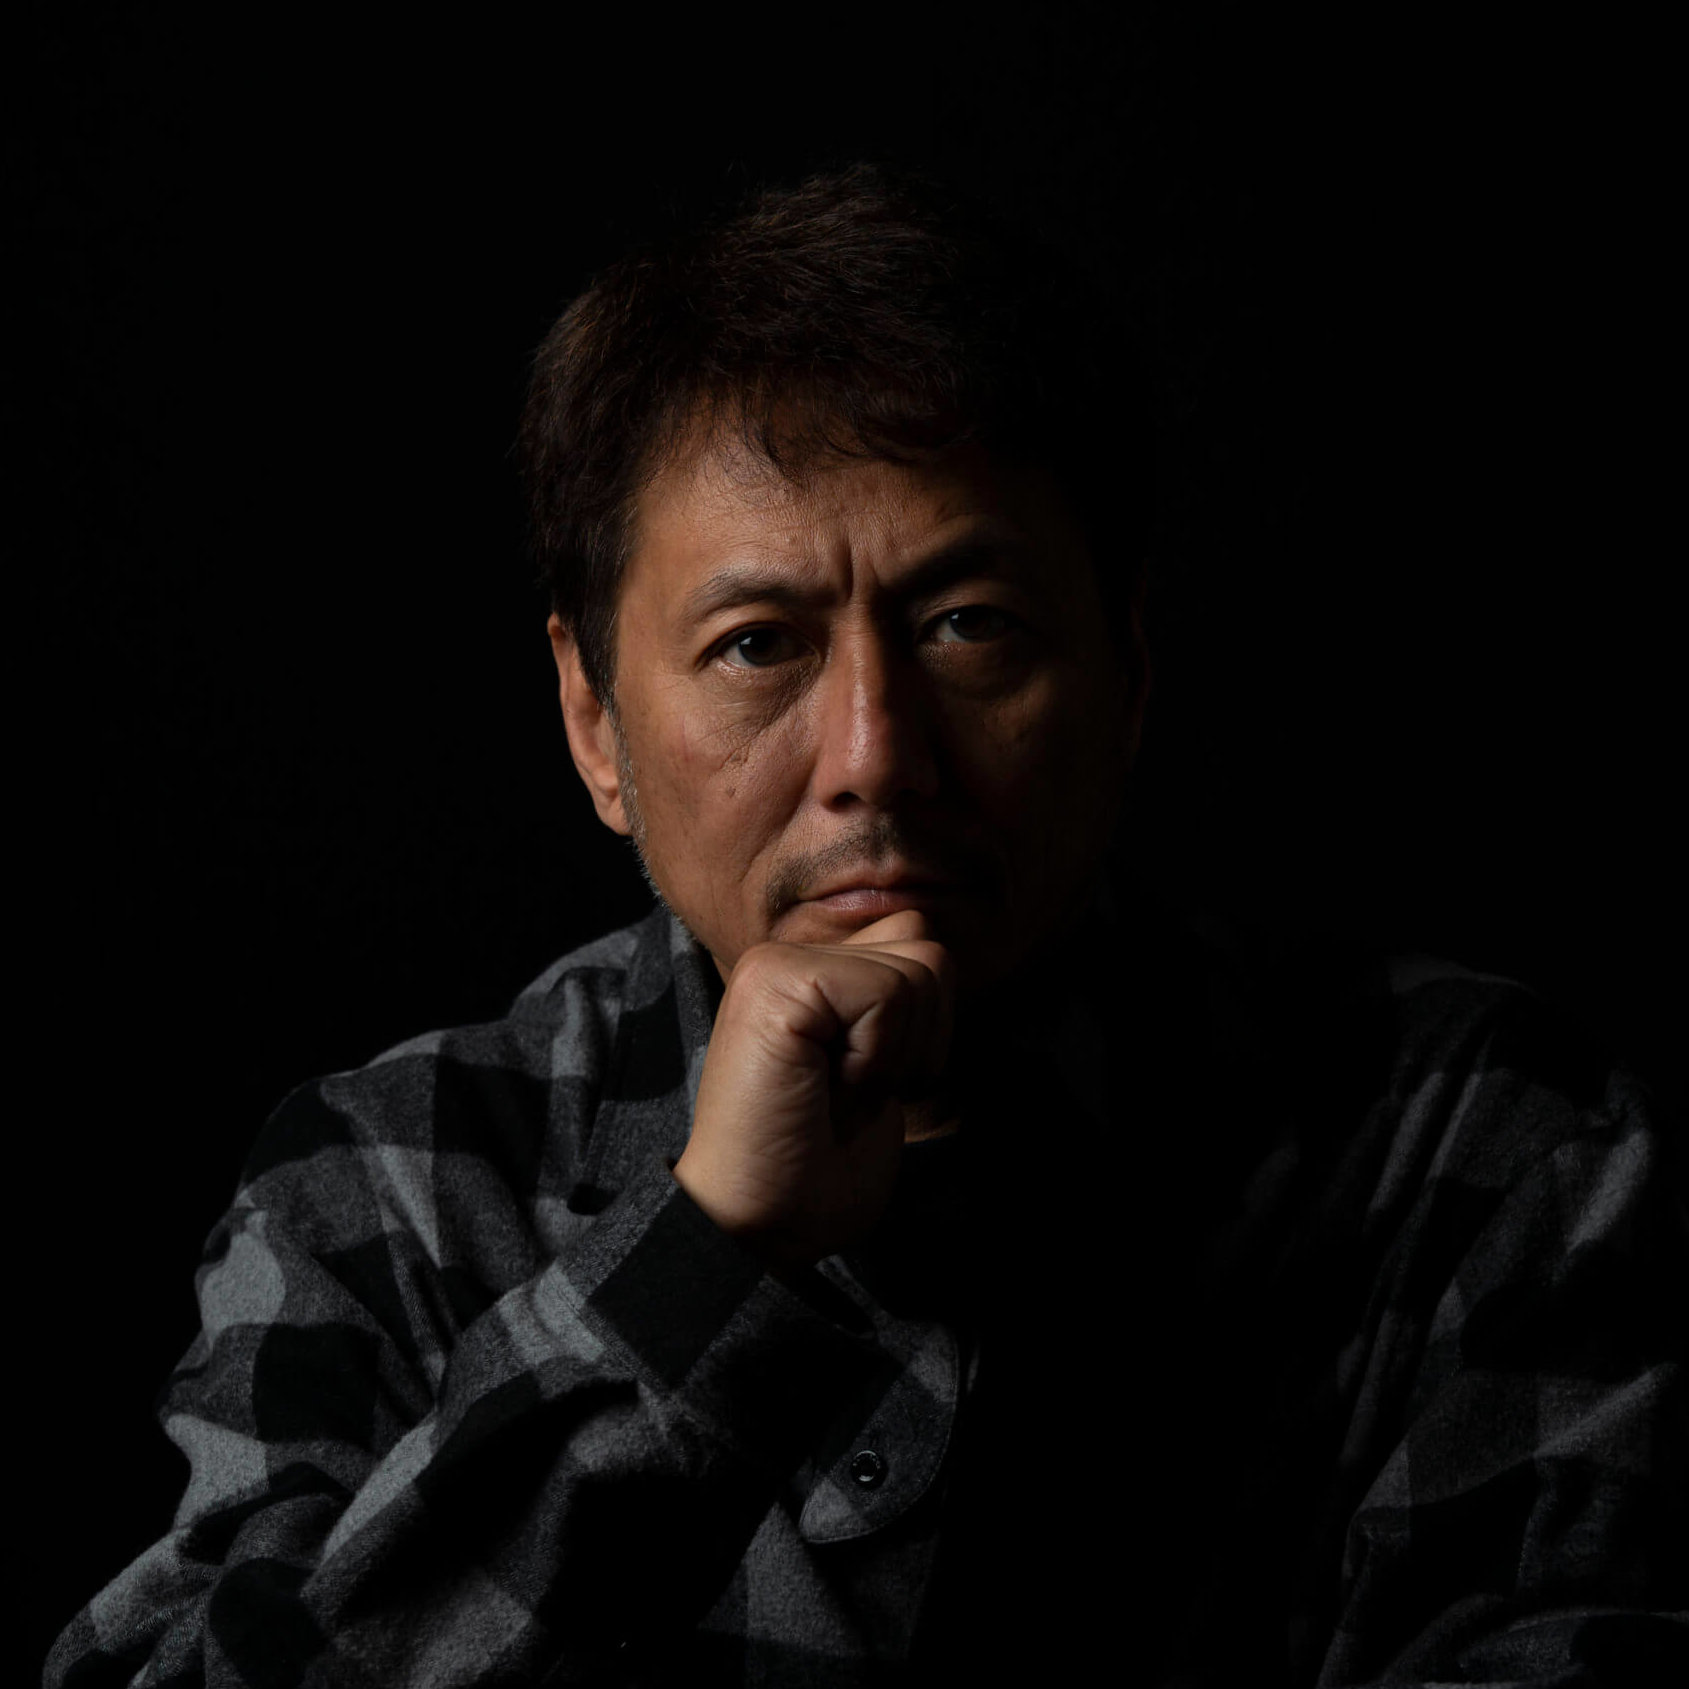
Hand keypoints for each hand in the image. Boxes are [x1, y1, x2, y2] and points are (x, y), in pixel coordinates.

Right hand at [672, 910, 955, 1270]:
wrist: (762, 1227)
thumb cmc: (820, 1167)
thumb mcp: (881, 1065)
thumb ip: (897, 1001)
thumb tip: (936, 954)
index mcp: (812, 971)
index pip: (919, 942)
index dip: (926, 1026)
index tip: (873, 1084)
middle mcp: (789, 954)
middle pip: (928, 947)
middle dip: (923, 1034)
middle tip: (860, 1089)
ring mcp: (778, 964)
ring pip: (918, 967)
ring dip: (900, 1050)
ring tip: (843, 1090)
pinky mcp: (776, 984)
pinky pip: (888, 994)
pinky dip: (879, 1057)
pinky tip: (832, 1087)